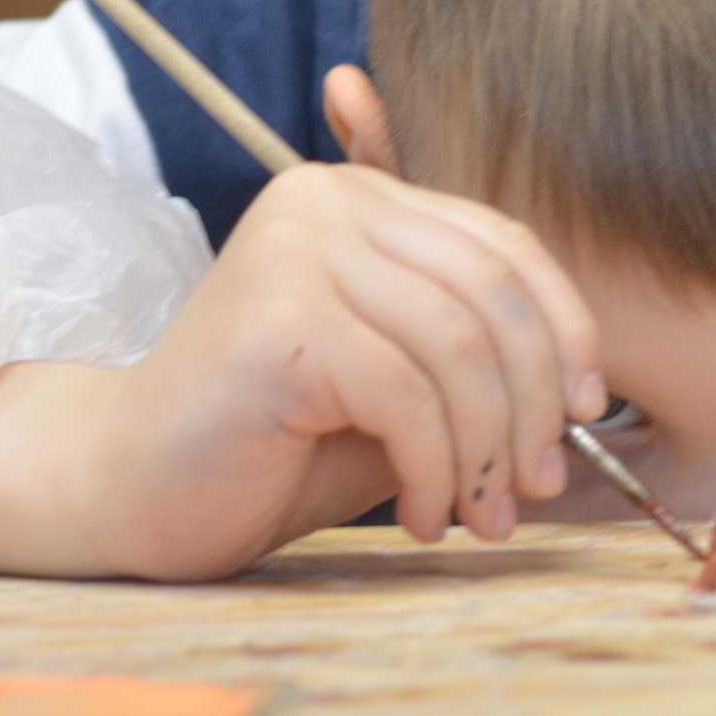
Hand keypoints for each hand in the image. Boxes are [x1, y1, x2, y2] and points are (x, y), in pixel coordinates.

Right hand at [0, 163, 604, 578]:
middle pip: (493, 294)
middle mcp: (325, 205)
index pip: (505, 246)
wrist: (130, 488)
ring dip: (486, 450)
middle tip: (537, 488)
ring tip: (479, 517)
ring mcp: (297, 252)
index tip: (582, 411)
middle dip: (531, 404)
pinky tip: (423, 517)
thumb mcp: (396, 387)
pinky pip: (405, 396)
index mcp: (357, 198)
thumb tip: (585, 384)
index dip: (563, 329)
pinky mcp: (278, 319)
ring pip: (459, 348)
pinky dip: (434, 469)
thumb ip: (469, 358)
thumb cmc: (271, 445)